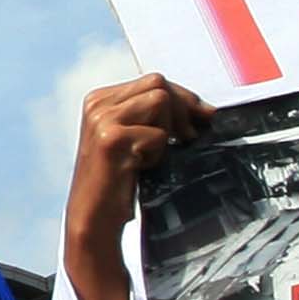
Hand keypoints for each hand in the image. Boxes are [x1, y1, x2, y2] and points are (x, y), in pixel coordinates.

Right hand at [63, 75, 211, 299]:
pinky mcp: (111, 140)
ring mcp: (101, 120)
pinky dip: (158, 153)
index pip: (153, 81)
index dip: (182, 99)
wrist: (94, 218)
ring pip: (160, 100)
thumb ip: (154, 116)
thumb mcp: (132, 139)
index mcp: (99, 100)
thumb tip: (204, 109)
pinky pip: (157, 134)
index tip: (200, 120)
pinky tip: (141, 168)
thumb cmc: (117, 182)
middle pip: (159, 84)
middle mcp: (96, 105)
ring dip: (167, 130)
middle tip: (186, 138)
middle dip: (181, 109)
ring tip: (152, 155)